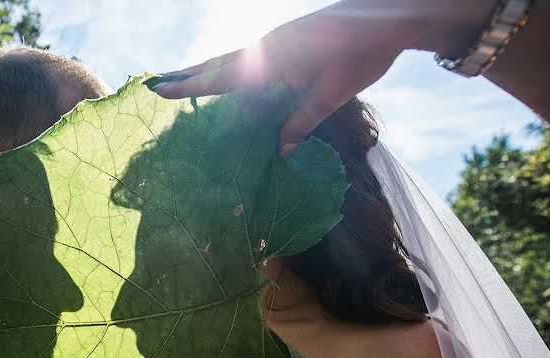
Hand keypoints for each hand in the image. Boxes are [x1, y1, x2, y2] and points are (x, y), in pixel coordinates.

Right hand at [149, 0, 493, 155]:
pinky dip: (230, 67)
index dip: (188, 85)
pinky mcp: (289, 39)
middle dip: (187, 74)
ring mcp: (277, 40)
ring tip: (183, 80)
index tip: (157, 89)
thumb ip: (302, 121)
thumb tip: (280, 151)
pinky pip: (249, 55)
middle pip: (218, 62)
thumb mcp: (332, 94)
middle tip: (157, 83)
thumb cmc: (361, 54)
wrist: (392, 14)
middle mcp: (268, 47)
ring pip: (232, 57)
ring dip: (206, 69)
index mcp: (272, 60)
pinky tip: (230, 78)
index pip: (221, 76)